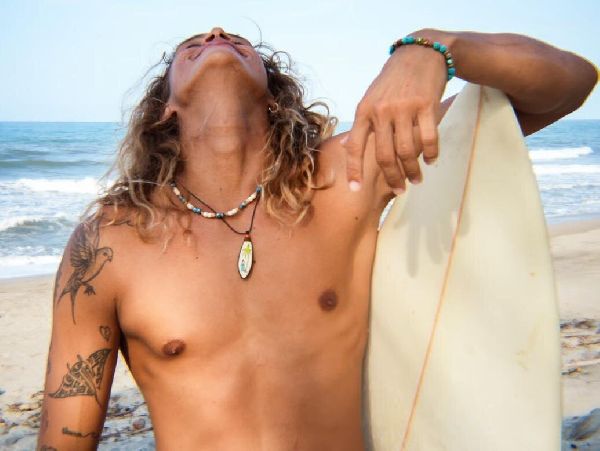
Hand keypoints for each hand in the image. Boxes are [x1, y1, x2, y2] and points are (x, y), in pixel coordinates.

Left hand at [342, 34, 449, 193]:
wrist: (420, 53)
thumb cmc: (393, 80)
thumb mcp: (370, 98)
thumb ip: (361, 123)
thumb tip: (345, 145)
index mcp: (364, 111)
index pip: (355, 147)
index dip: (354, 170)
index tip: (355, 190)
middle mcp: (381, 111)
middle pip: (385, 155)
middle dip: (392, 178)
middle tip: (399, 190)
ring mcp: (403, 108)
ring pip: (407, 150)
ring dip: (412, 170)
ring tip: (416, 179)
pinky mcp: (426, 105)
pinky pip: (429, 138)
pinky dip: (431, 153)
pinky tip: (431, 161)